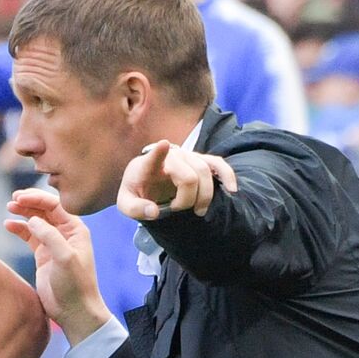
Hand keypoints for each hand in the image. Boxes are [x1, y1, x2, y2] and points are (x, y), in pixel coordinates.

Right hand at [4, 188, 111, 344]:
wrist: (74, 311)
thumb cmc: (75, 285)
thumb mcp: (65, 258)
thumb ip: (50, 237)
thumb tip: (33, 220)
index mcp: (75, 230)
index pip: (55, 206)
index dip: (37, 198)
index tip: (19, 197)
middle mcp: (65, 234)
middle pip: (44, 210)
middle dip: (28, 202)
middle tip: (12, 200)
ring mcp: (53, 244)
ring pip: (36, 221)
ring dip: (23, 213)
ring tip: (9, 208)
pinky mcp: (43, 255)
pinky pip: (29, 236)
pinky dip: (19, 229)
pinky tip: (8, 225)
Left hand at [118, 140, 237, 221]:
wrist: (145, 180)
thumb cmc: (136, 190)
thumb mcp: (126, 204)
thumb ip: (135, 209)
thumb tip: (154, 212)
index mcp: (148, 165)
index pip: (154, 156)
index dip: (160, 151)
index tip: (164, 145)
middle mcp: (171, 155)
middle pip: (190, 177)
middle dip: (187, 200)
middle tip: (175, 209)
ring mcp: (188, 156)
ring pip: (205, 172)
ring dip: (203, 196)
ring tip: (196, 211)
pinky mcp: (200, 161)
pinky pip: (218, 164)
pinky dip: (227, 175)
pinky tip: (232, 190)